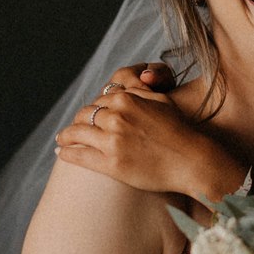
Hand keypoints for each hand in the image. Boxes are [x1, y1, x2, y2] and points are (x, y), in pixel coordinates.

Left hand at [55, 67, 243, 207]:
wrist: (192, 161)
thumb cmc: (180, 132)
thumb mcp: (160, 102)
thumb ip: (138, 94)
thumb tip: (119, 90)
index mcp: (126, 100)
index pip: (99, 100)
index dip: (93, 109)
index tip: (90, 116)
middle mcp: (116, 117)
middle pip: (85, 114)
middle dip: (78, 121)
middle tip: (72, 129)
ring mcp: (112, 141)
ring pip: (77, 133)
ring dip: (65, 136)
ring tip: (61, 140)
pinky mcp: (111, 163)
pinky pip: (79, 154)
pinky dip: (67, 152)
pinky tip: (61, 152)